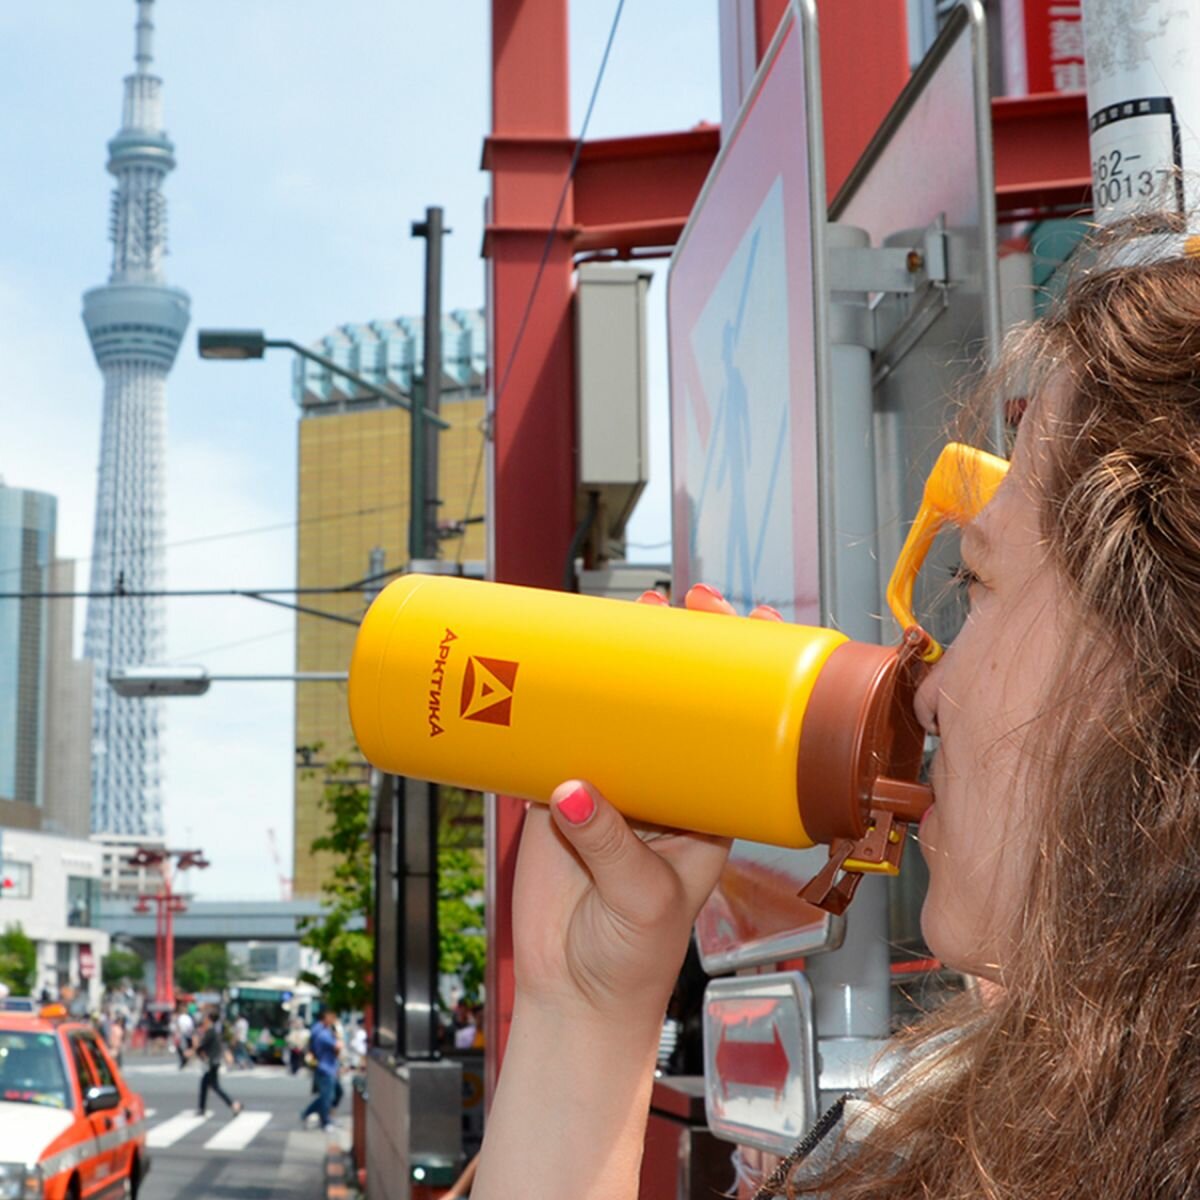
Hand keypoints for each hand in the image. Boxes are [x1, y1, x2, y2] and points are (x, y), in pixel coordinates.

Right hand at [510, 584, 782, 1027]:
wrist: (575, 998)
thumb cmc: (634, 961)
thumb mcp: (641, 899)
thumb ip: (609, 843)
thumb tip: (571, 789)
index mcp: (708, 810)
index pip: (740, 726)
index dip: (747, 673)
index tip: (746, 622)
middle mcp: (664, 790)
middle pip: (674, 703)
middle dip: (672, 648)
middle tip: (667, 601)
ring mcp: (611, 790)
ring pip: (615, 713)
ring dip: (613, 665)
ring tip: (610, 615)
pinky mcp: (557, 801)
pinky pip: (553, 742)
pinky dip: (548, 708)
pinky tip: (542, 670)